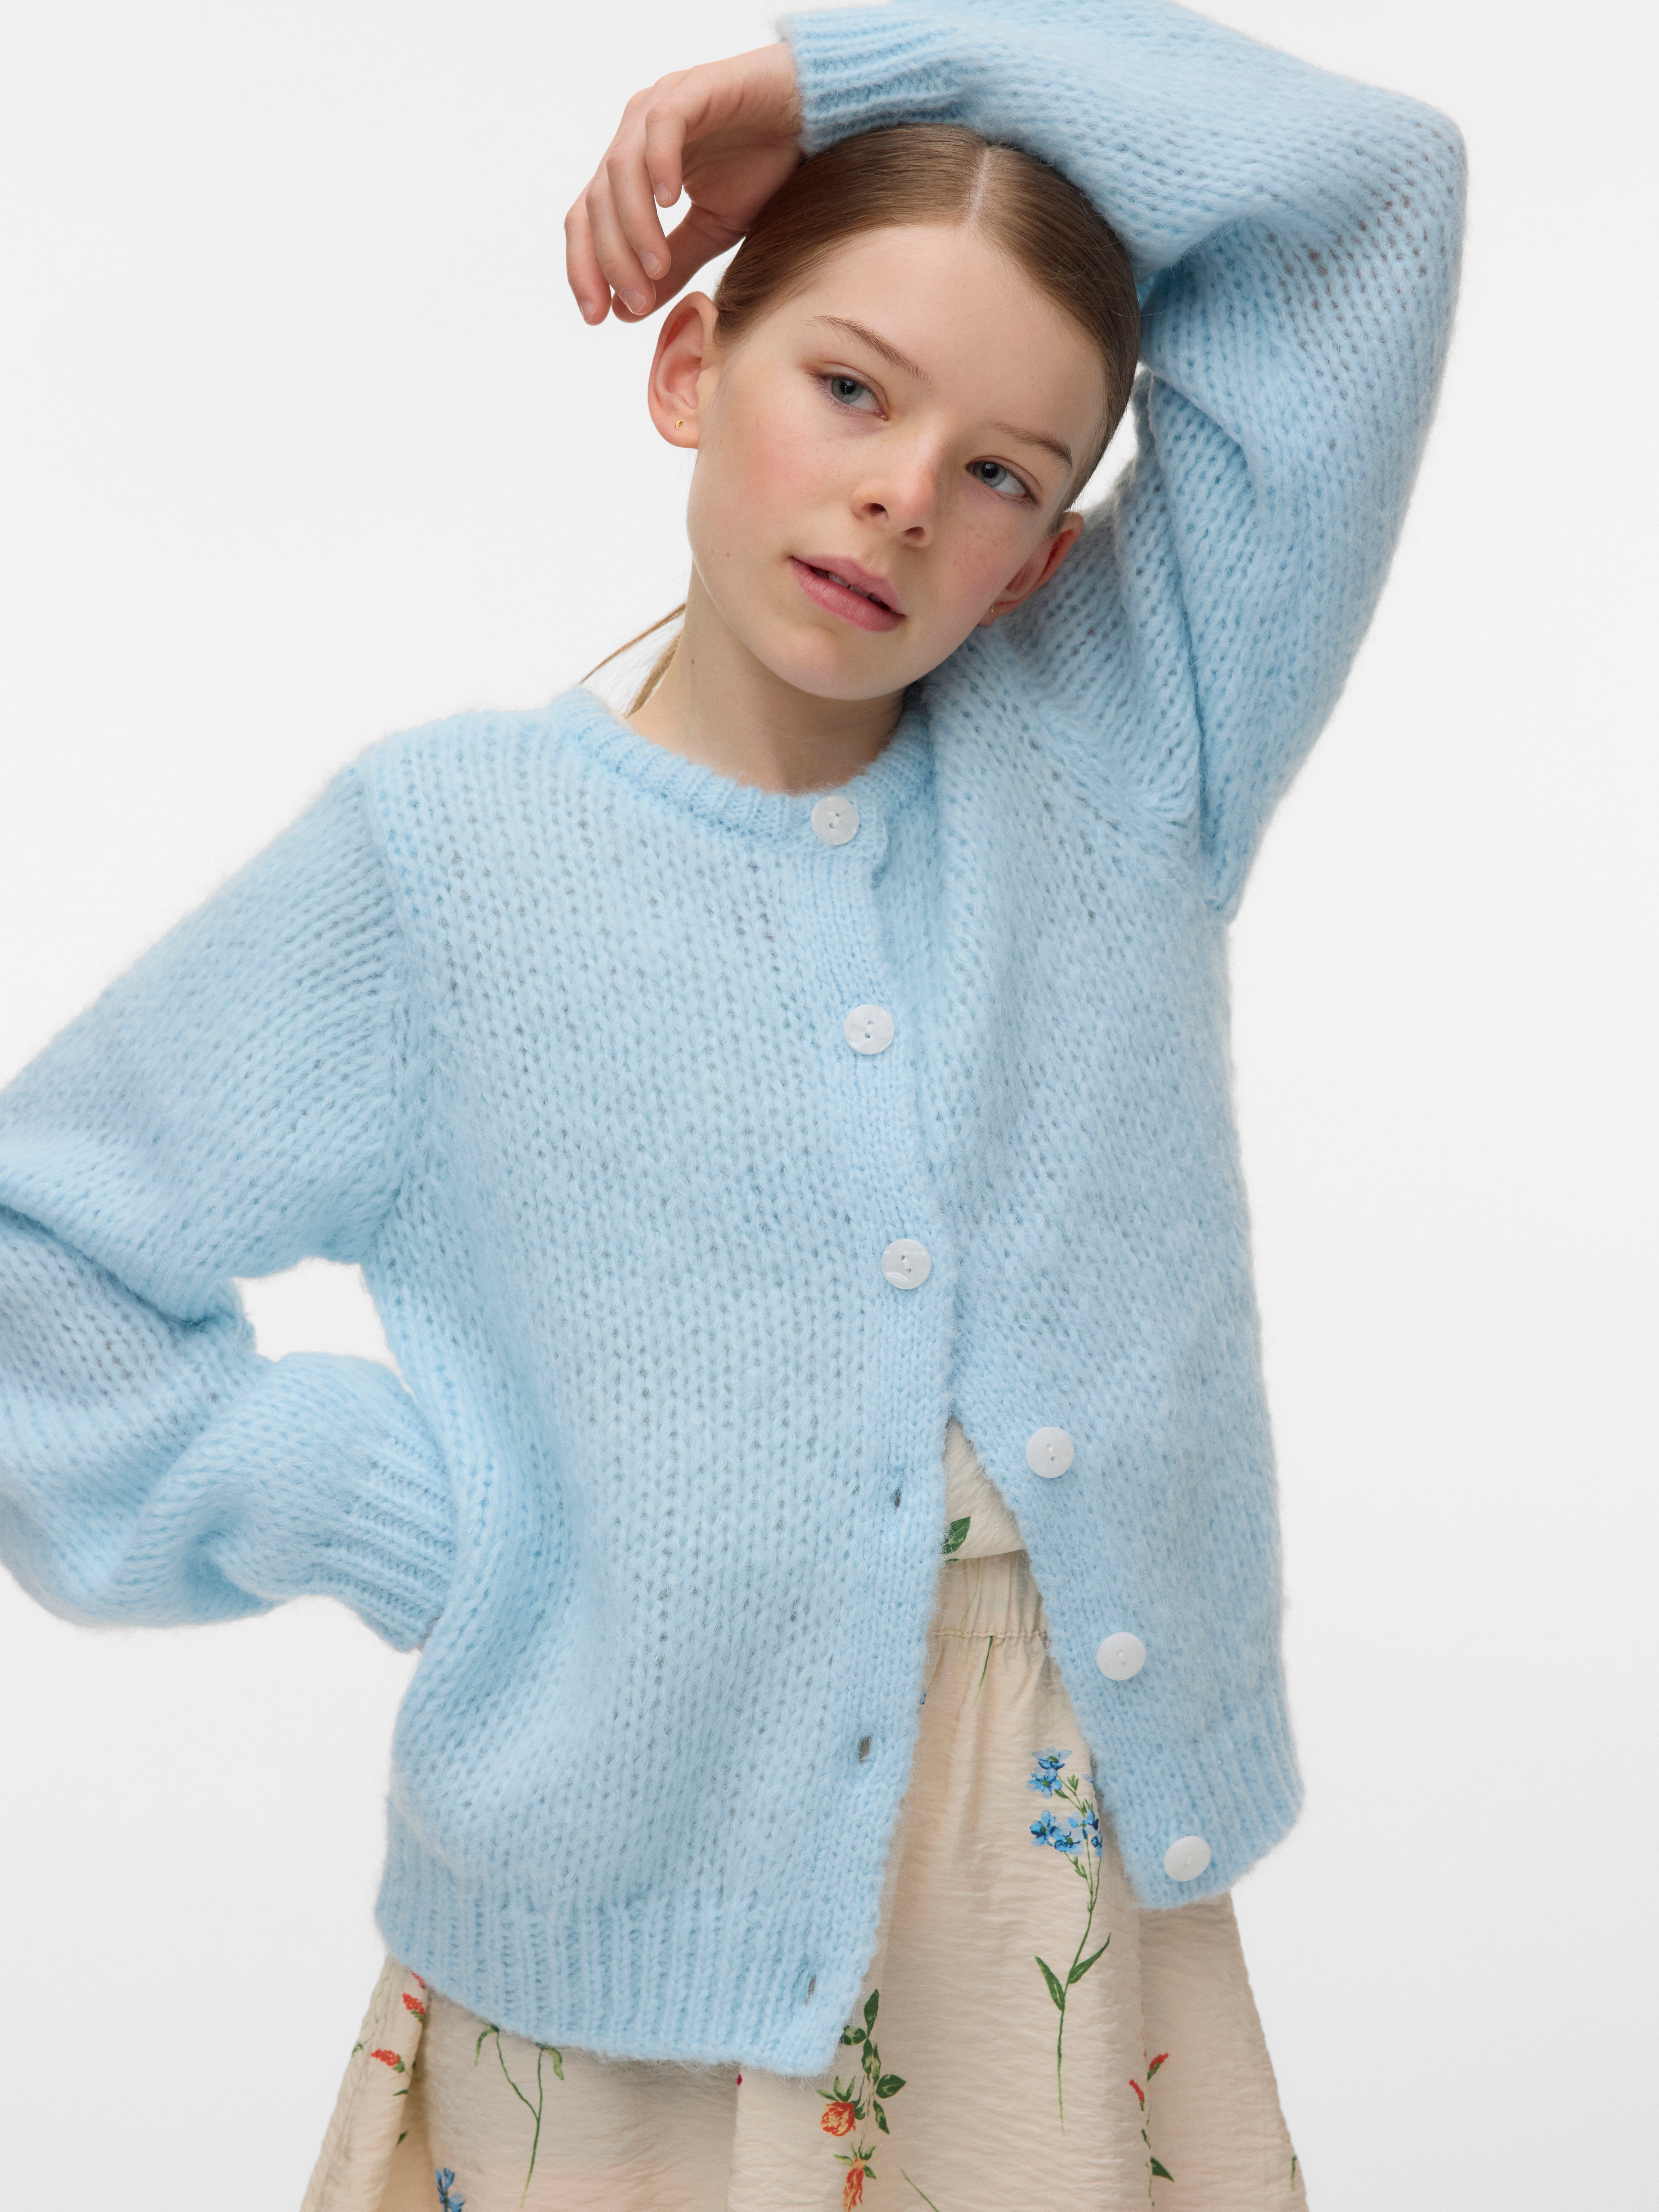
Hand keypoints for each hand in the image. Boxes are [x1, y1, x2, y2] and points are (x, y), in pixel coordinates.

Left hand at [565, 44, 802, 325]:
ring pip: (622, 169)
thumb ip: (671, 267)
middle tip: (636, 302)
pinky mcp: (692, 88)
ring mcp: (659, 106)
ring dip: (635, 226)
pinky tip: (671, 204)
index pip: (587, 220)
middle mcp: (634, 134)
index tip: (596, 317)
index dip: (584, 269)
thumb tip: (627, 311)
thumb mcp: (713, 232)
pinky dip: (660, 166)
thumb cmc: (761, 167)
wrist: (810, 116)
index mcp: (631, 168)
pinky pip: (662, 126)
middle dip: (611, 259)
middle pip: (597, 202)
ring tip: (656, 268)